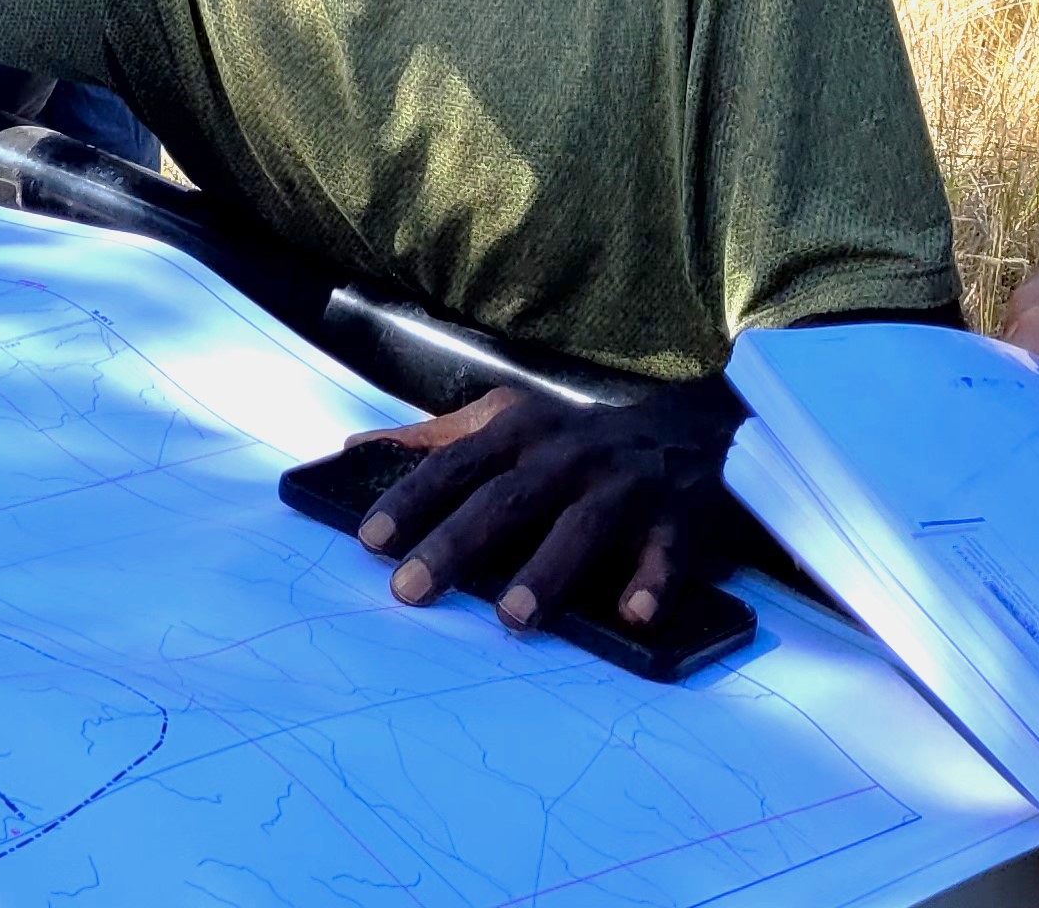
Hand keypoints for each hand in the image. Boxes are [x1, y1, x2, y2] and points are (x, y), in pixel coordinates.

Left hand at [348, 378, 742, 630]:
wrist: (684, 430)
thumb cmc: (573, 441)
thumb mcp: (507, 422)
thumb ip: (436, 439)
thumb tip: (354, 450)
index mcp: (521, 431)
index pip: (456, 465)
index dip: (413, 500)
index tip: (371, 539)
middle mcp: (569, 455)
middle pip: (508, 498)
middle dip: (458, 543)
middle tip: (411, 589)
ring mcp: (625, 486)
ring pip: (582, 526)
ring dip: (548, 570)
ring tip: (511, 617)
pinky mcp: (677, 520)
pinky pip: (667, 553)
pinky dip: (652, 581)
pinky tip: (633, 614)